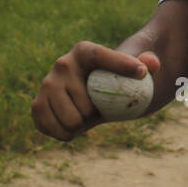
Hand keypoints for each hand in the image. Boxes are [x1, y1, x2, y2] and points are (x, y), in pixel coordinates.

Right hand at [31, 41, 161, 141]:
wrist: (89, 93)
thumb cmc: (114, 80)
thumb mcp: (134, 69)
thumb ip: (148, 62)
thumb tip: (151, 64)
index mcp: (84, 51)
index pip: (103, 56)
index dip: (122, 64)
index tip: (142, 72)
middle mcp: (62, 64)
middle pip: (87, 104)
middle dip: (97, 112)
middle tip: (98, 106)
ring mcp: (46, 85)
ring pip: (72, 122)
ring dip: (83, 125)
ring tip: (85, 114)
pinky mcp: (36, 106)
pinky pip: (57, 132)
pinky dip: (68, 135)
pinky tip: (72, 123)